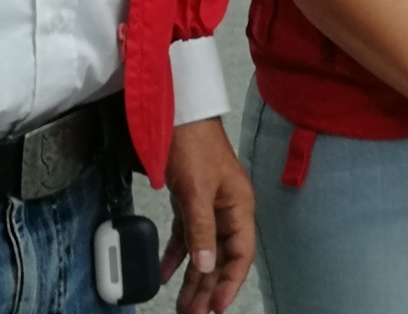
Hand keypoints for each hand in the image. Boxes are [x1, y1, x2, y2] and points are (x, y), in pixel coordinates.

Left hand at [161, 119, 255, 313]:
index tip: (216, 307)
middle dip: (207, 287)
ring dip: (192, 278)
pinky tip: (166, 273)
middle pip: (220, 258)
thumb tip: (206, 266)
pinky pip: (186, 236)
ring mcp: (209, 206)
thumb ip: (201, 230)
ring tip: (182, 305)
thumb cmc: (194, 144)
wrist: (176, 113)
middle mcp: (228, 209)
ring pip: (202, 251)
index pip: (240, 255)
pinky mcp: (190, 201)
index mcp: (239, 206)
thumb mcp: (197, 190)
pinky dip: (176, 256)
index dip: (230, 283)